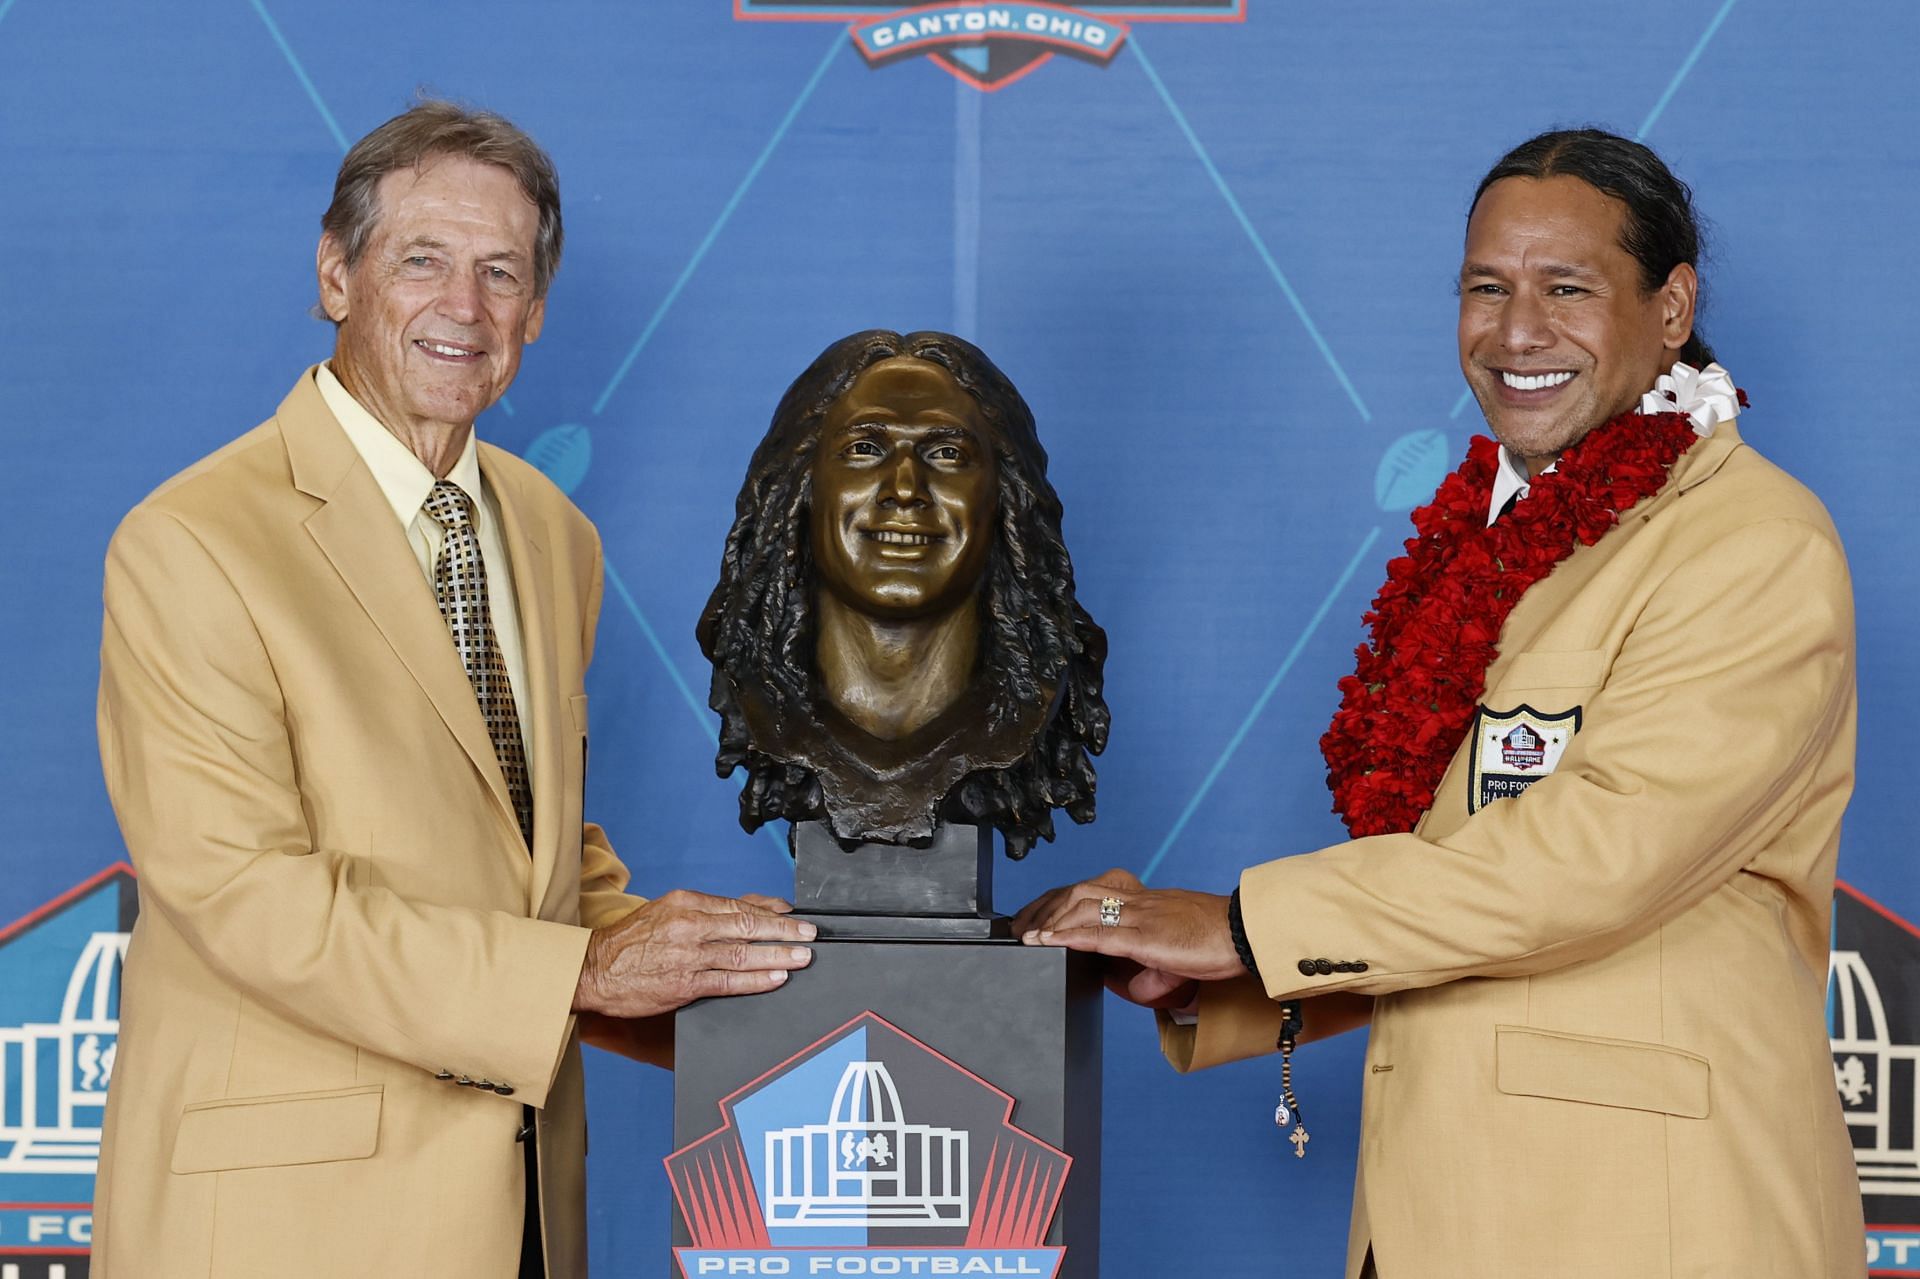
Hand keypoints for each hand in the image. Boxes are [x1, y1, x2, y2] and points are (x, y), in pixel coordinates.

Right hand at [572, 889, 815, 1018]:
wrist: (593, 969)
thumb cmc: (630, 941)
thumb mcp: (667, 910)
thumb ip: (710, 909)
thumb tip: (753, 906)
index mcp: (686, 902)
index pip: (738, 906)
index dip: (771, 913)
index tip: (794, 916)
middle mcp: (689, 925)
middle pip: (747, 926)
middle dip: (784, 931)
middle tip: (809, 935)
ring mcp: (688, 955)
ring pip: (742, 953)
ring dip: (777, 955)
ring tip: (801, 957)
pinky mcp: (684, 984)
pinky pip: (727, 981)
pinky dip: (754, 979)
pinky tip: (774, 978)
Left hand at [1015, 869, 1243, 983]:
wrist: (1246, 934)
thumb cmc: (1219, 941)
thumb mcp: (1176, 955)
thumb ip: (1149, 969)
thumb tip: (1129, 987)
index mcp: (1145, 901)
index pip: (1093, 890)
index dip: (1060, 900)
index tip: (1038, 914)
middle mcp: (1139, 902)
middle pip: (1078, 892)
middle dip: (1044, 907)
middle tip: (1020, 926)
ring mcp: (1141, 916)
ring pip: (1082, 905)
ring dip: (1048, 920)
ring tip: (1027, 936)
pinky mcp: (1146, 937)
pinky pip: (1098, 933)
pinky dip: (1067, 935)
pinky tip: (1046, 941)